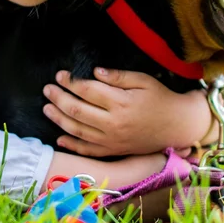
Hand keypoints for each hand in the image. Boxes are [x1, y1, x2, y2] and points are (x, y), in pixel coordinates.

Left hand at [42, 68, 214, 156]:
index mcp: (121, 103)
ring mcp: (112, 140)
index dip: (70, 82)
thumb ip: (117, 76)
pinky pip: (89, 151)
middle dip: (59, 98)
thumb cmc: (160, 99)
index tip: (60, 75)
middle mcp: (114, 123)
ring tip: (46, 108)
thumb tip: (94, 71)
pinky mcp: (114, 151)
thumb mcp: (143, 80)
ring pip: (78, 131)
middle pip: (77, 110)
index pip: (87, 90)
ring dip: (59, 119)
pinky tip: (60, 138)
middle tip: (47, 89)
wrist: (177, 126)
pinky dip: (72, 145)